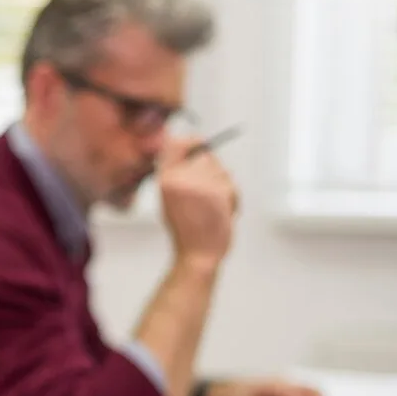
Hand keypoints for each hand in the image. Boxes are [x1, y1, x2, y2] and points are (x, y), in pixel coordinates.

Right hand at [158, 136, 238, 271]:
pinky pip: (231, 183)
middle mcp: (180, 179)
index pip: (175, 143)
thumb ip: (177, 172)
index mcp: (164, 180)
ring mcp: (201, 185)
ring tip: (212, 205)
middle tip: (206, 192)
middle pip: (203, 154)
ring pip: (221, 169)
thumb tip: (195, 146)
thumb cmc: (185, 228)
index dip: (191, 141)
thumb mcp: (168, 198)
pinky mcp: (219, 193)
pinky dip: (231, 196)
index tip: (198, 144)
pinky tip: (222, 211)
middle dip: (211, 168)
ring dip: (222, 183)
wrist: (197, 254)